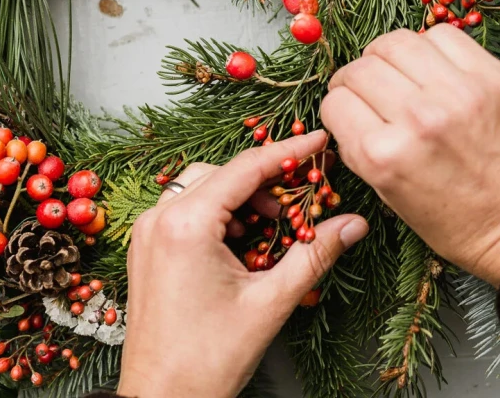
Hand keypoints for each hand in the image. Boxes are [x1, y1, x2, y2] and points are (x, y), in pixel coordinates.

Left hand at [116, 132, 368, 396]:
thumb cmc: (208, 358)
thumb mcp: (270, 302)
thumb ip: (314, 255)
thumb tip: (354, 224)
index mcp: (185, 225)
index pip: (245, 168)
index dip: (288, 151)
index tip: (319, 140)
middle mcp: (158, 220)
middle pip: (221, 173)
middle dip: (264, 181)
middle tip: (301, 199)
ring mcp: (147, 234)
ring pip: (201, 188)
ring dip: (240, 198)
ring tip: (274, 227)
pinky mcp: (146, 250)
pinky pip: (185, 211)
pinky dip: (217, 215)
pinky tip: (244, 243)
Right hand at [320, 26, 499, 285]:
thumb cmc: (462, 226)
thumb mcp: (392, 199)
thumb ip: (363, 150)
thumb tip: (348, 109)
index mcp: (383, 157)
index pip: (335, 102)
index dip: (339, 107)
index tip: (349, 110)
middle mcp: (416, 119)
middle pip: (360, 69)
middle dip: (356, 79)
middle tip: (369, 90)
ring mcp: (457, 93)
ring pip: (396, 42)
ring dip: (387, 56)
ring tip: (399, 71)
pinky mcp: (493, 78)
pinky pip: (443, 36)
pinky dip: (430, 46)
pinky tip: (434, 67)